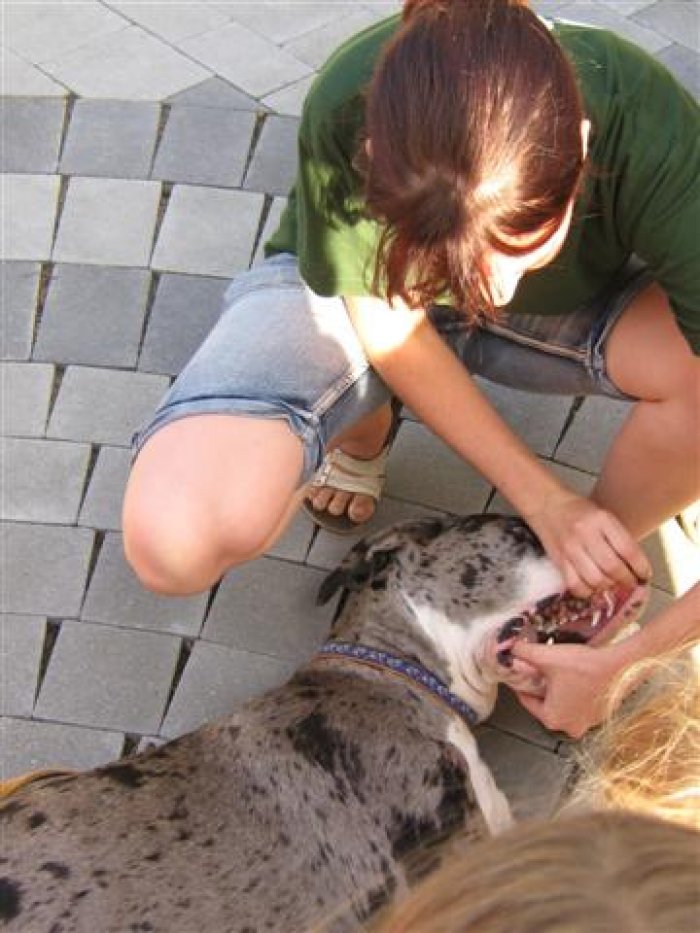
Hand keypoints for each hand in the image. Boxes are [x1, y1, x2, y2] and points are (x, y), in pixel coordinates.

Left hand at [509, 640, 631, 738]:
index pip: (526, 700)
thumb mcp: (546, 657)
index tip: (519, 672)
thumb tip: (509, 650)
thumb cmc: (586, 667)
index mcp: (551, 718)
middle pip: (544, 703)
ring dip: (558, 689)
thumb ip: (523, 654)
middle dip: (540, 686)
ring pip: (562, 703)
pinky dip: (574, 692)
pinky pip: (579, 704)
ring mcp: (586, 723)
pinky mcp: (599, 716)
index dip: (521, 683)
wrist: (620, 666)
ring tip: (558, 671)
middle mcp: (569, 726)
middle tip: (539, 668)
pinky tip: (575, 676)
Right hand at [524, 492, 650, 596]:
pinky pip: (576, 585)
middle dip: (627, 581)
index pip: (628, 549)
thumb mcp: (604, 515)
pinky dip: (588, 592)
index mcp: (602, 519)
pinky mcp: (559, 560)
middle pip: (613, 567)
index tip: (645, 575)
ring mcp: (570, 548)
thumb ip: (619, 537)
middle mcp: (586, 533)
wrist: (547, 505)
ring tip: (613, 584)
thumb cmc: (579, 510)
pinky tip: (593, 587)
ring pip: (596, 579)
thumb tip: (636, 567)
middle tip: (631, 583)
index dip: (641, 567)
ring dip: (609, 587)